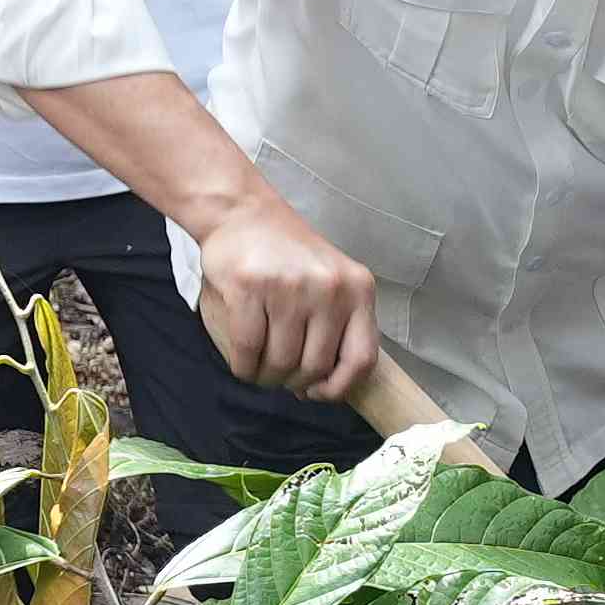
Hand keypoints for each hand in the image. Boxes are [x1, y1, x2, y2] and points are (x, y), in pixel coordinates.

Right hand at [187, 187, 382, 400]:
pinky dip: (243, 367)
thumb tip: (324, 386)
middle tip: (279, 374)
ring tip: (260, 369)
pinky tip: (243, 363)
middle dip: (292, 383)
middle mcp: (329, 288)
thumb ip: (339, 326)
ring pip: (279, 363)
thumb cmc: (288, 256)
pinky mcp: (249, 288)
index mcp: (358, 289)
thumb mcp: (332, 282)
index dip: (340, 387)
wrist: (242, 213)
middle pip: (314, 367)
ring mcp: (289, 287)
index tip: (318, 392)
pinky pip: (247, 350)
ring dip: (265, 377)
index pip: (362, 358)